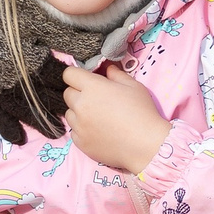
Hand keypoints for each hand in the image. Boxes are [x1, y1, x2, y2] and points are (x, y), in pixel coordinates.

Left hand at [58, 60, 173, 175]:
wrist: (146, 145)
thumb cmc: (142, 112)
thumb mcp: (133, 86)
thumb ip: (116, 74)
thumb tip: (107, 69)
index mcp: (92, 87)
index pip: (69, 74)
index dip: (77, 76)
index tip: (86, 80)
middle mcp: (81, 105)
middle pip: (67, 94)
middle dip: (78, 93)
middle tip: (95, 99)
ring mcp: (79, 126)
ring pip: (69, 113)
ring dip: (79, 112)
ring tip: (98, 117)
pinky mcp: (80, 142)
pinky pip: (74, 132)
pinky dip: (82, 130)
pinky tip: (98, 131)